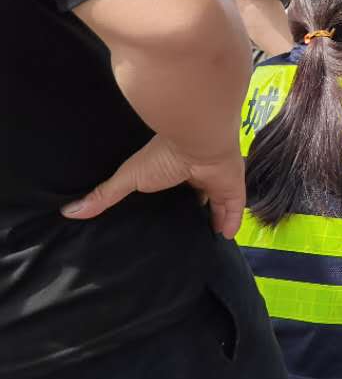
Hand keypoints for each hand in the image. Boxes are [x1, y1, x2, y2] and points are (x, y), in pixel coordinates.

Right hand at [62, 135, 246, 237]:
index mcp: (174, 171)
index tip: (164, 219)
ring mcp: (217, 181)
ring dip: (215, 217)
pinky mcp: (232, 188)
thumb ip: (105, 195)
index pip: (174, 190)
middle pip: (198, 197)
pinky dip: (231, 221)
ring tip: (208, 238)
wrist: (197, 140)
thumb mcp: (129, 178)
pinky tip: (226, 235)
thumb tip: (68, 212)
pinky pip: (234, 208)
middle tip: (189, 233)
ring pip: (218, 203)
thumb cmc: (162, 156)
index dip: (172, 202)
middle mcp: (197, 176)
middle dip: (196, 211)